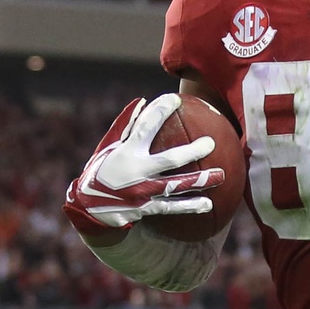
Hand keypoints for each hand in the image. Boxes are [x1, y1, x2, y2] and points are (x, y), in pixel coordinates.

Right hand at [63, 95, 225, 232]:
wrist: (88, 209)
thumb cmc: (100, 171)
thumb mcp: (108, 146)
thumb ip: (126, 125)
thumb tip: (143, 101)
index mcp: (127, 152)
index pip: (146, 127)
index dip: (161, 111)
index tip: (176, 99)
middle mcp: (136, 172)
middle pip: (170, 160)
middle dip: (192, 151)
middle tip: (210, 143)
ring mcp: (143, 192)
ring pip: (176, 186)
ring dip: (200, 181)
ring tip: (221, 175)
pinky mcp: (146, 209)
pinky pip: (172, 208)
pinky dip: (190, 206)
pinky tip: (208, 205)